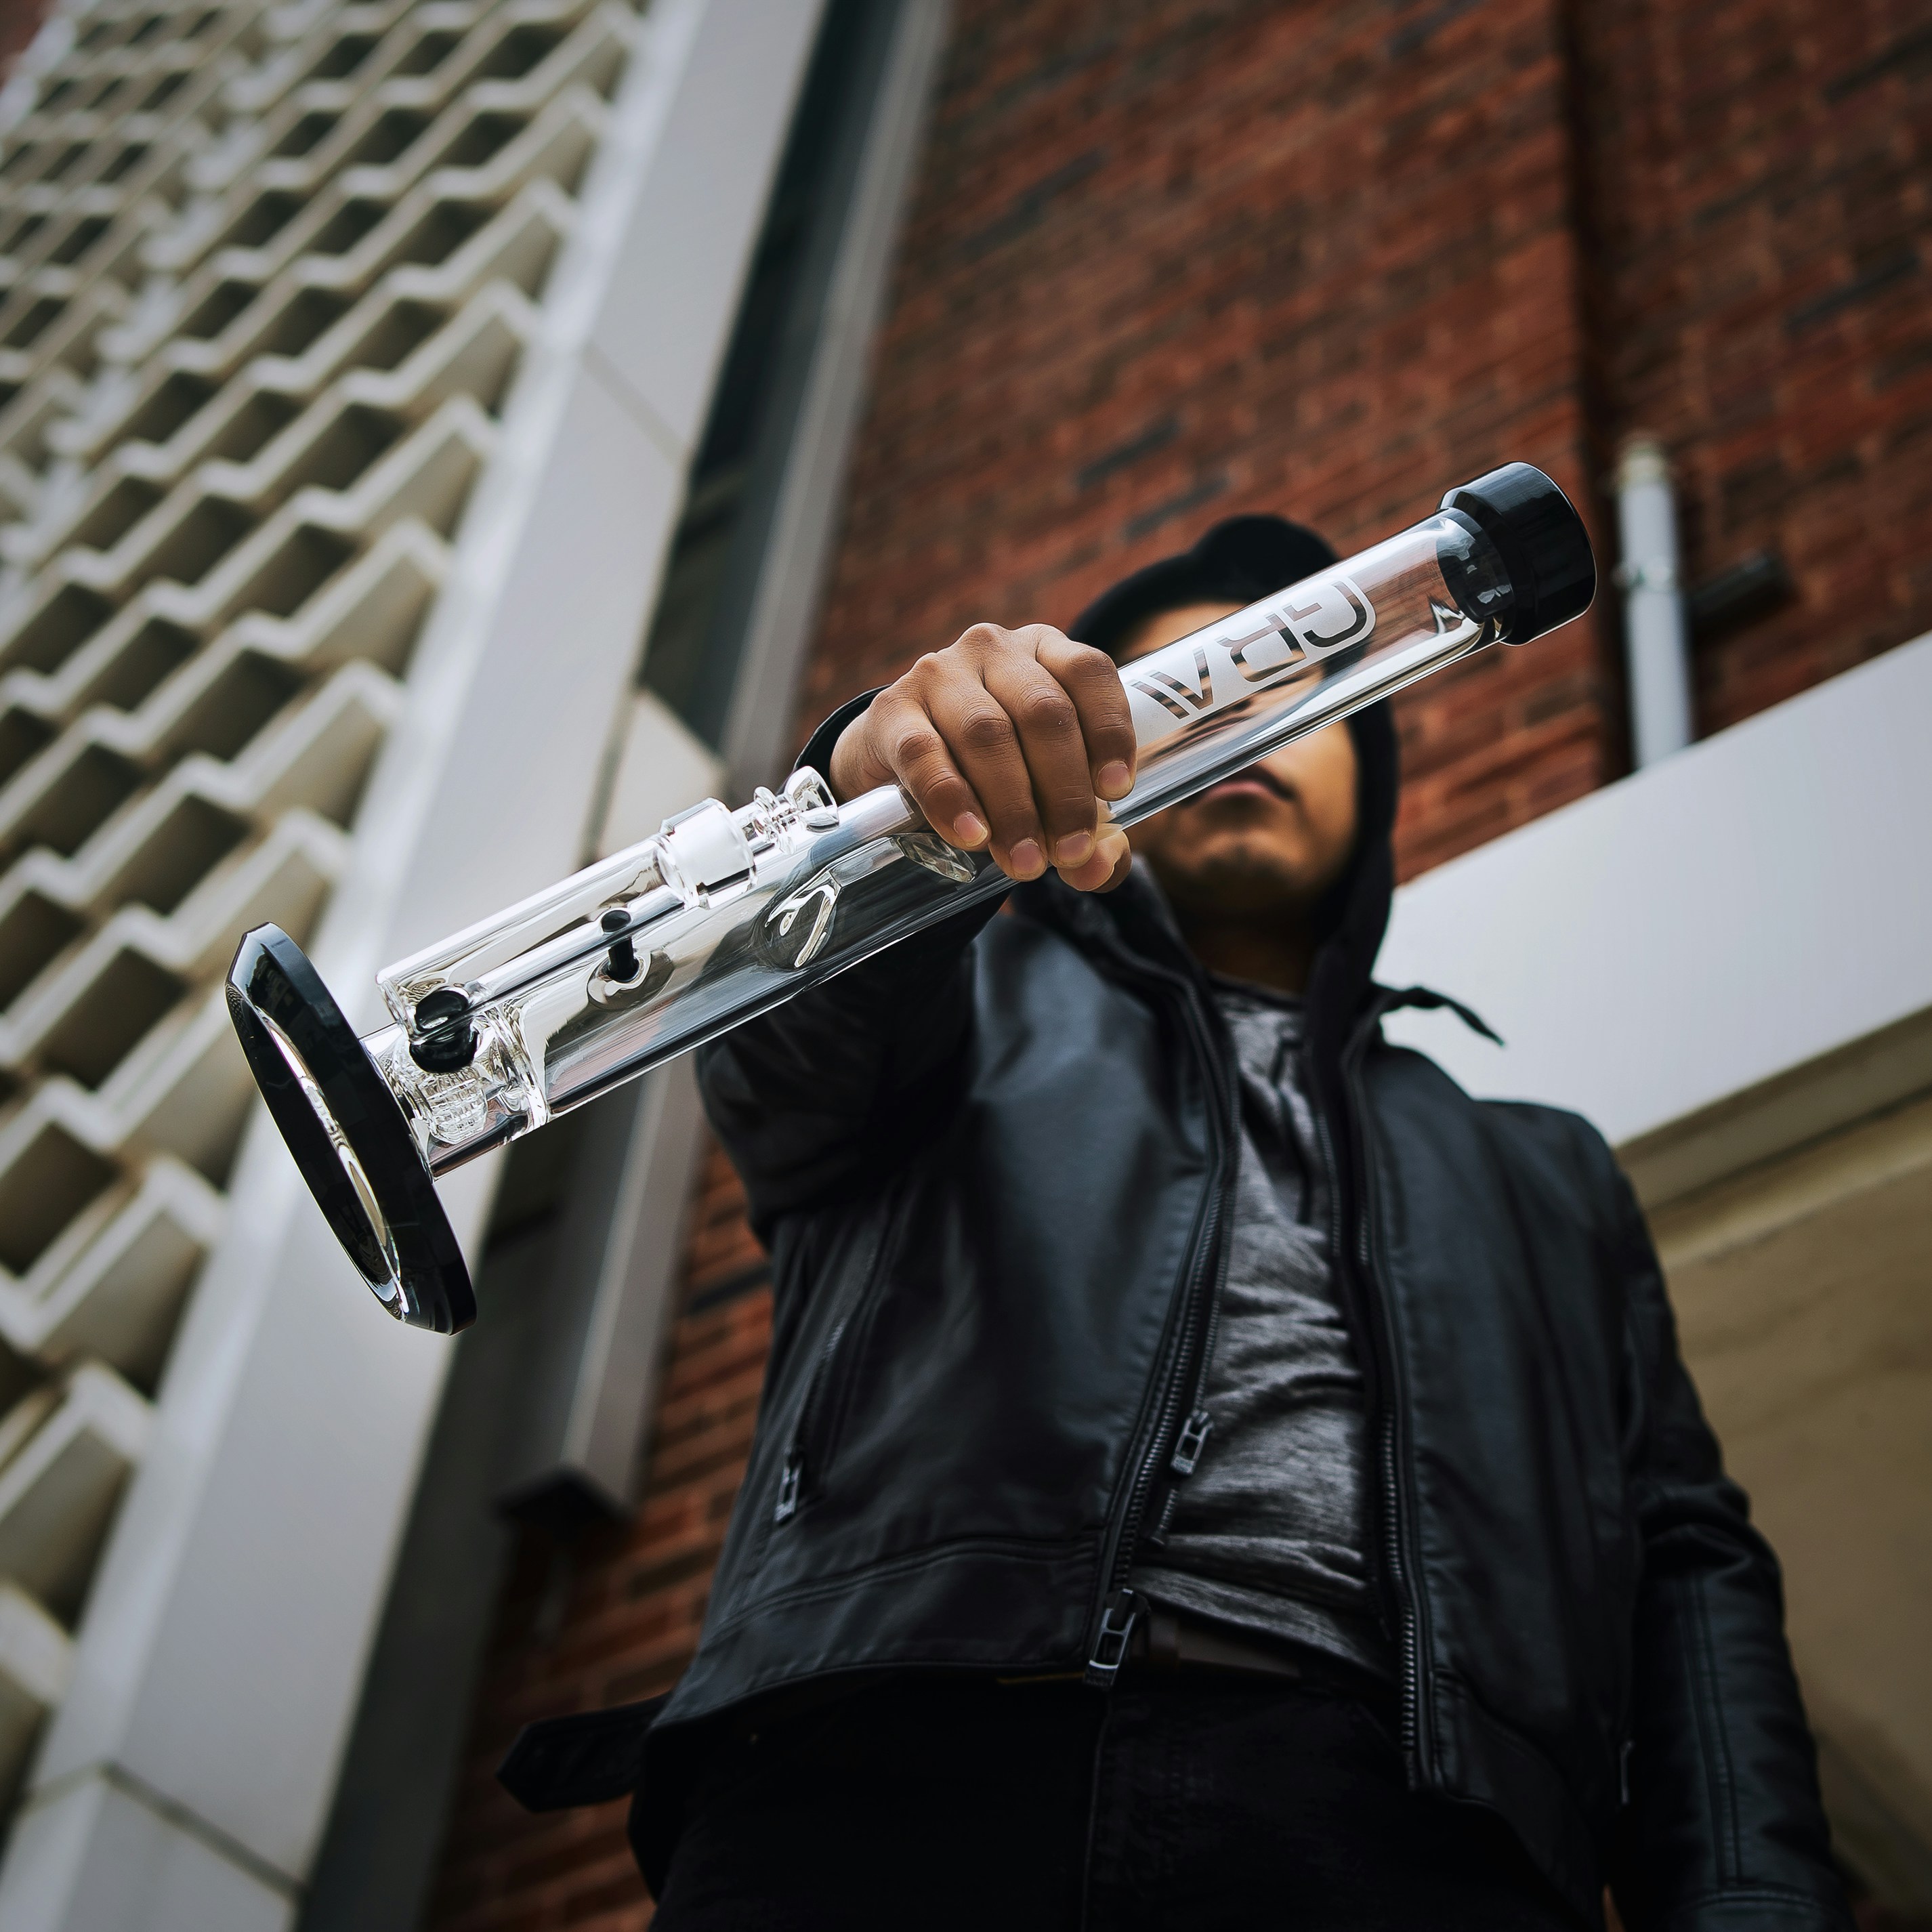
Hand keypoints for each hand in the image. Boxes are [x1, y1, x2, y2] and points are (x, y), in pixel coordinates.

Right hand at [827, 624, 1136, 891]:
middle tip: (1068, 853)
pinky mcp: (891, 710)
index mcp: (1045, 652)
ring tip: (1024, 862)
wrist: (897, 766)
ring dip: (1012, 805)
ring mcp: (938, 673)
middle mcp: (994, 649)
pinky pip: (924, 753)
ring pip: (987, 732)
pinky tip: (972, 836)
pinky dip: (951, 799)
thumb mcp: (1048, 794)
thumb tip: (1100, 867)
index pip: (1088, 672)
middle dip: (1064, 791)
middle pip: (1043, 711)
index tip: (1116, 791)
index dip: (1108, 730)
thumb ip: (1089, 833)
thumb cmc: (992, 774)